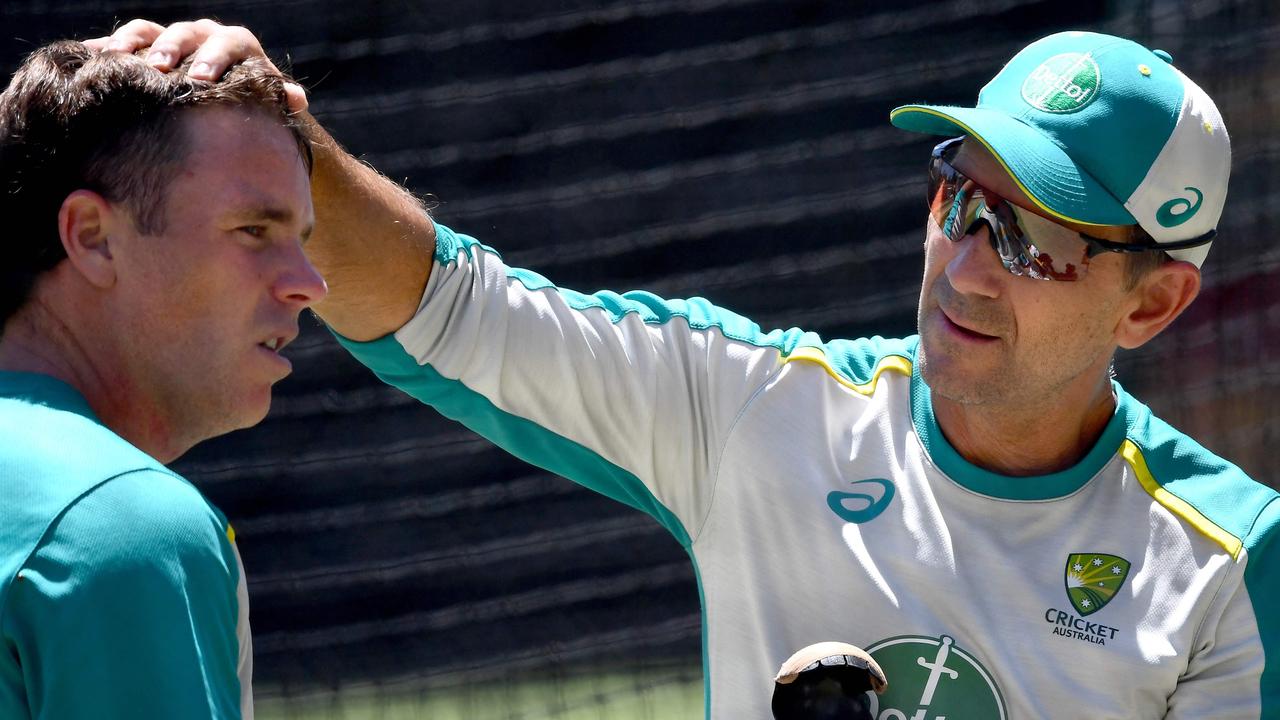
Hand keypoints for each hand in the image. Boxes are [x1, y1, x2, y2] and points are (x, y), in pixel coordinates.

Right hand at [83, 19, 307, 112]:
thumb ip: (280, 97)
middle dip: (171, 51)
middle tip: (159, 70)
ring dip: (131, 45)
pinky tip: (87, 59)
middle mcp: (201, 36)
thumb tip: (297, 98)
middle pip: (184, 34)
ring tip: (116, 61)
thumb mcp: (268, 99)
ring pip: (147, 32)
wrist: (229, 99)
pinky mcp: (142, 49)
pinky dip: (103, 49)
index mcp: (235, 44)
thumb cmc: (252, 103)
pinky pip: (120, 43)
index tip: (201, 80)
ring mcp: (169, 39)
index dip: (214, 60)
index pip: (227, 44)